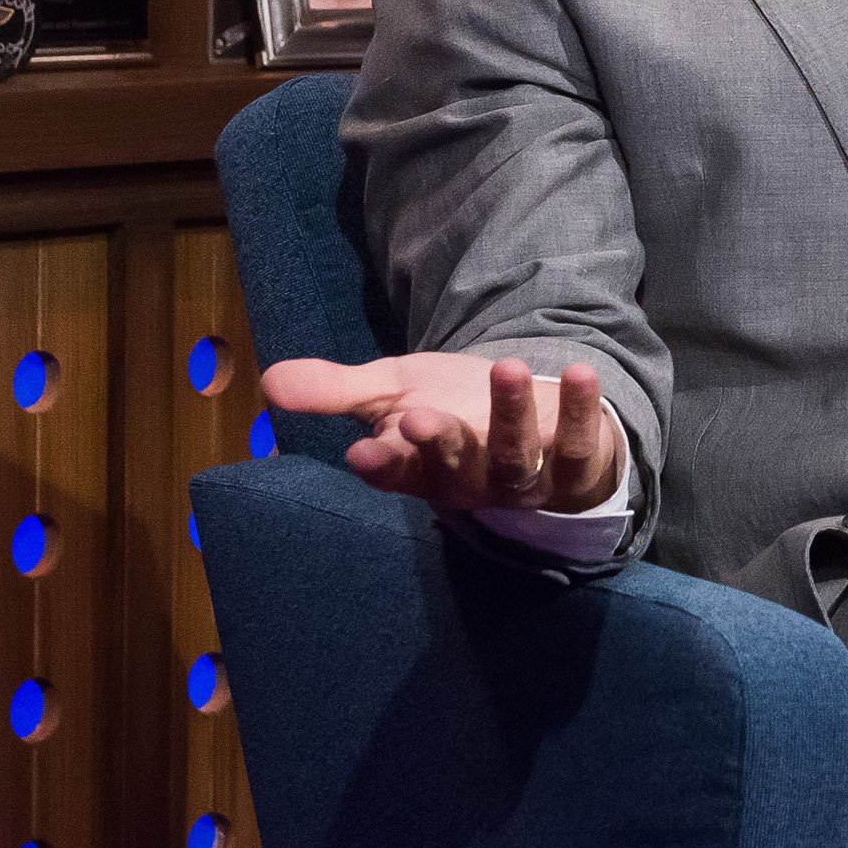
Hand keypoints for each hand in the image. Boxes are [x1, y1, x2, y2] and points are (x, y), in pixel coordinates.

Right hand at [261, 354, 622, 513]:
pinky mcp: (568, 464)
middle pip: (453, 470)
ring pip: (513, 458)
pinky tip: (579, 372)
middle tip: (418, 417)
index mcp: (418, 469)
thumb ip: (335, 391)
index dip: (380, 465)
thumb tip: (268, 381)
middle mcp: (468, 480)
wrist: (525, 418)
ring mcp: (520, 477)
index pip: (393, 473)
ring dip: (510, 417)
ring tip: (504, 367)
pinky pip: (574, 444)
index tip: (360, 452)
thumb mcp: (391, 390)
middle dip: (438, 446)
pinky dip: (578, 411)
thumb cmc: (448, 406)